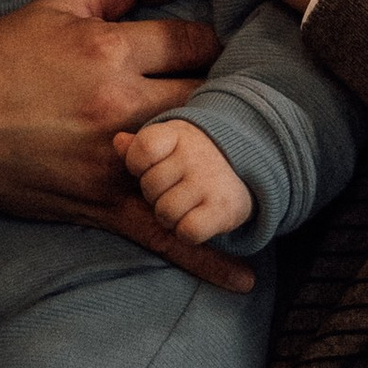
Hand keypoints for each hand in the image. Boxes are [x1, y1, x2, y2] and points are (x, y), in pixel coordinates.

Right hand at [0, 0, 252, 289]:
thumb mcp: (55, 5)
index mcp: (106, 49)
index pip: (196, 40)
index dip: (212, 42)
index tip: (214, 49)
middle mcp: (115, 105)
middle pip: (210, 98)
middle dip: (230, 95)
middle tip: (243, 95)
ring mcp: (112, 162)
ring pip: (198, 159)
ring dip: (227, 158)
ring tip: (250, 152)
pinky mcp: (100, 206)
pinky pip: (163, 233)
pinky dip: (206, 256)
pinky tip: (244, 279)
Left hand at [115, 114, 252, 245]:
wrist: (248, 165)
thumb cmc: (195, 156)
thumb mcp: (169, 142)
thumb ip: (140, 145)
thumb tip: (118, 142)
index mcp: (177, 134)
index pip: (142, 150)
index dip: (138, 165)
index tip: (152, 166)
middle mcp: (194, 155)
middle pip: (150, 187)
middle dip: (156, 194)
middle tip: (174, 189)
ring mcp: (209, 182)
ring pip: (165, 213)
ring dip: (170, 217)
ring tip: (185, 205)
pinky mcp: (223, 209)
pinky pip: (188, 232)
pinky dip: (187, 233)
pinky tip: (197, 220)